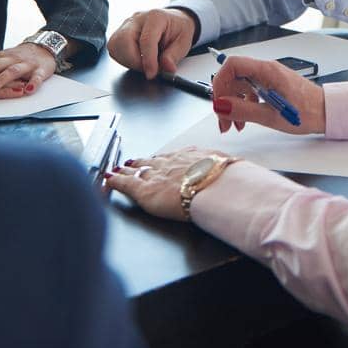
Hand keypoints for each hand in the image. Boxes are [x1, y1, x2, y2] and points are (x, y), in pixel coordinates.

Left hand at [0, 44, 57, 97]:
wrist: (45, 48)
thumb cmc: (18, 58)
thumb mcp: (1, 59)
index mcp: (0, 57)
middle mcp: (11, 59)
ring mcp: (26, 64)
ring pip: (12, 71)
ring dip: (0, 80)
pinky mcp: (41, 70)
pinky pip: (37, 77)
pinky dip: (33, 84)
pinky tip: (29, 90)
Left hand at [102, 147, 228, 220]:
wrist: (218, 190)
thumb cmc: (228, 182)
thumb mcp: (231, 168)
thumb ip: (227, 168)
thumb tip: (239, 171)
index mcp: (193, 157)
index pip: (174, 157)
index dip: (164, 160)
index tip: (161, 159)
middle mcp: (173, 162)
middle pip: (153, 161)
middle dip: (143, 162)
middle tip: (135, 161)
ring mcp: (157, 174)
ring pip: (137, 170)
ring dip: (128, 169)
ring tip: (120, 168)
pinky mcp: (145, 190)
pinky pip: (125, 183)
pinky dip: (115, 180)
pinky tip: (109, 178)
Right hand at [109, 7, 199, 78]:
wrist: (173, 21)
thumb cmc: (177, 29)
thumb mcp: (184, 42)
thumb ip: (174, 56)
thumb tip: (167, 68)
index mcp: (155, 17)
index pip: (146, 40)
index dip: (148, 60)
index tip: (152, 74)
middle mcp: (137, 18)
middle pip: (124, 40)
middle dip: (134, 61)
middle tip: (148, 69)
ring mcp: (126, 25)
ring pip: (115, 45)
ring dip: (127, 60)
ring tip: (143, 63)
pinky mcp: (120, 32)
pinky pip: (113, 48)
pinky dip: (123, 58)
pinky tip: (136, 59)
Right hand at [209, 55, 325, 135]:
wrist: (327, 113)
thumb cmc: (307, 112)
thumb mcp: (271, 116)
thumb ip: (243, 110)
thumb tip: (220, 105)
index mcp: (266, 71)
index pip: (232, 64)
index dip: (220, 82)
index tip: (218, 102)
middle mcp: (266, 70)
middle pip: (234, 77)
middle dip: (225, 99)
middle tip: (224, 122)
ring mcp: (268, 77)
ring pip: (240, 86)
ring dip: (233, 105)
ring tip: (235, 125)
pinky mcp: (271, 85)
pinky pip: (250, 91)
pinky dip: (243, 105)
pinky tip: (245, 120)